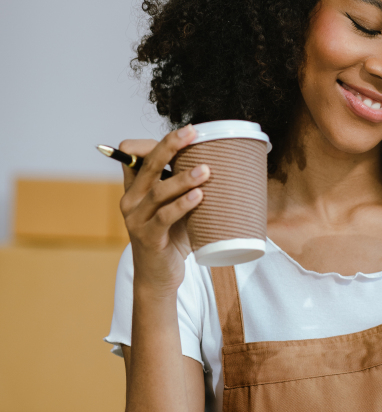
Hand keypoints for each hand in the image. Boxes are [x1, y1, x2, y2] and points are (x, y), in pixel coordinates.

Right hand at [118, 126, 207, 293]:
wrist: (158, 278)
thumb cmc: (171, 240)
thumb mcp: (175, 209)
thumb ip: (185, 190)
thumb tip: (220, 165)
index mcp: (135, 190)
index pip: (134, 156)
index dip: (153, 141)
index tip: (184, 132)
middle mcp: (131, 201)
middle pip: (147, 165)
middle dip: (169, 146)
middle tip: (192, 132)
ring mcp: (136, 220)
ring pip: (158, 192)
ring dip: (183, 178)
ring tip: (206, 170)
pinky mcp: (148, 238)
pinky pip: (164, 217)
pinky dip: (182, 205)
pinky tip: (199, 196)